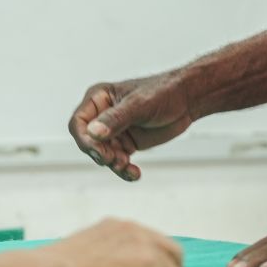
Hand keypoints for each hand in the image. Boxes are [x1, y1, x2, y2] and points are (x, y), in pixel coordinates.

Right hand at [67, 77, 192, 181]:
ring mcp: (114, 131)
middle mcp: (102, 115)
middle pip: (89, 143)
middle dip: (101, 155)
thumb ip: (115, 119)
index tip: (101, 152)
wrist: (187, 100)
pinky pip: (118, 161)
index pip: (79, 123)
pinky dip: (124, 170)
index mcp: (98, 99)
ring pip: (103, 155)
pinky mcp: (126, 143)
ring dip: (114, 164)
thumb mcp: (139, 105)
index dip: (85, 140)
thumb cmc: (163, 92)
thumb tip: (93, 133)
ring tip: (129, 168)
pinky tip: (135, 174)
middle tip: (117, 161)